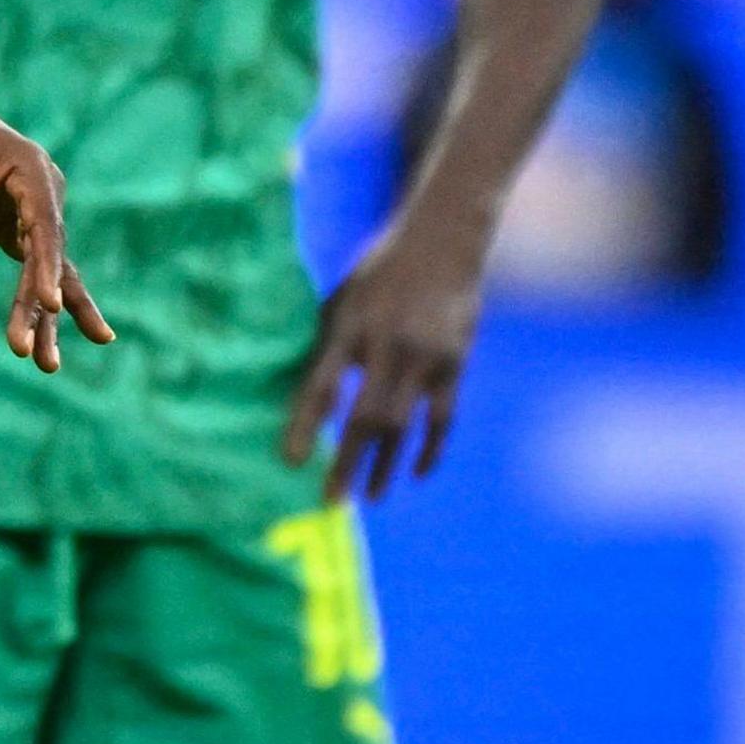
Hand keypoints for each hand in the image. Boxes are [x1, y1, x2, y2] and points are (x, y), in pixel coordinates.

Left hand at [0, 65, 111, 370]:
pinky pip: (34, 269)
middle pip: (49, 256)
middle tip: (35, 358)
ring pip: (47, 270)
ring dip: (45, 316)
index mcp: (32, 171)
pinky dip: (38, 301)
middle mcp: (44, 193)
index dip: (47, 267)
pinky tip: (50, 338)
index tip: (48, 304)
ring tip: (48, 367)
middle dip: (42, 307)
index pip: (45, 227)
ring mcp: (36, 213)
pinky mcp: (22, 229)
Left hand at [280, 231, 484, 500]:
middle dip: (347, 463)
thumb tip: (307, 402)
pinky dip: (429, 449)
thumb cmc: (379, 272)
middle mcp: (388, 344)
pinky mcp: (454, 364)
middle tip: (331, 502)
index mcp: (351, 325)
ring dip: (385, 466)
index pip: (322, 383)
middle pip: (366, 417)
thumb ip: (328, 347)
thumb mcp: (342, 300)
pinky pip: (442, 418)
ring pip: (403, 425)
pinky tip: (415, 474)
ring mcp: (425, 357)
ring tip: (370, 499)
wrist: (443, 241)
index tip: (290, 462)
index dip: (306, 424)